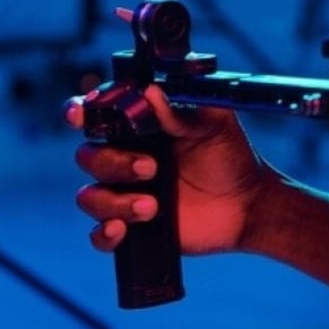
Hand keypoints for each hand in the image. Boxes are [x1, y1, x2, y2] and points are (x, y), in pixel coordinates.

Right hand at [66, 87, 270, 256]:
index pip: (97, 116)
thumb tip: (150, 92)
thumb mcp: (216, 124)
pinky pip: (99, 236)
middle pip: (88, 156)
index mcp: (141, 128)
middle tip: (151, 167)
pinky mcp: (132, 228)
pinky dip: (103, 234)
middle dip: (113, 162)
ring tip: (151, 205)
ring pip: (89, 197)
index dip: (79, 112)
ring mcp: (126, 194)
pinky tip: (122, 230)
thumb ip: (183, 109)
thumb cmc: (231, 156)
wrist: (248, 203)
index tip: (79, 115)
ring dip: (114, 201)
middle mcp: (126, 159)